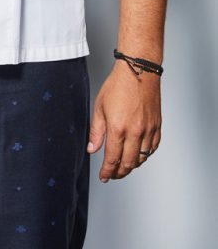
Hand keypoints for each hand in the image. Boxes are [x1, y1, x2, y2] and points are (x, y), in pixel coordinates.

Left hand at [87, 59, 161, 181]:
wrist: (138, 71)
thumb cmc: (118, 85)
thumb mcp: (99, 107)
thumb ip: (96, 132)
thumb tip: (92, 149)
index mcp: (118, 128)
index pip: (112, 158)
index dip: (107, 171)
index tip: (104, 176)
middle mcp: (135, 131)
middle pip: (129, 163)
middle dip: (119, 172)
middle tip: (112, 174)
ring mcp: (148, 129)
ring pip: (142, 157)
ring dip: (132, 165)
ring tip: (123, 165)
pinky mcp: (157, 126)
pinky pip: (152, 148)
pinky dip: (145, 154)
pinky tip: (138, 153)